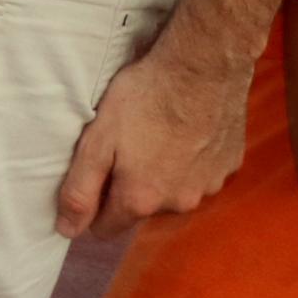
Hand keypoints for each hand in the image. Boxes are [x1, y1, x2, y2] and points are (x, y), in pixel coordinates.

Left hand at [52, 38, 250, 237]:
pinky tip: (182, 134)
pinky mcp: (230, 166)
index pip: (107, 228)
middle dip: (129, 188)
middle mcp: (179, 202)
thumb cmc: (143, 99)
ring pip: (173, 193)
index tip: (92, 179)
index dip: (93, 208)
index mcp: (142, 199)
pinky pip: (201, 175)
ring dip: (162, 176)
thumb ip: (80, 190)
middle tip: (124, 148)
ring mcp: (210, 185)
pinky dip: (190, 162)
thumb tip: (67, 231)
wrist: (203, 66)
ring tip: (154, 137)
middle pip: (141, 209)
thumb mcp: (97, 142)